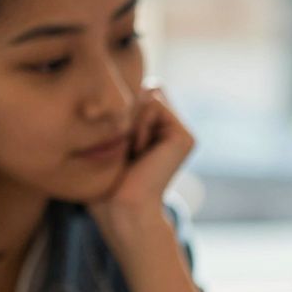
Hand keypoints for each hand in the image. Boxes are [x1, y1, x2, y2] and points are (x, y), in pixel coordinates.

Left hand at [87, 85, 194, 255]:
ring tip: (131, 150)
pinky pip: (154, 103)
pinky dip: (139, 123)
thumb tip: (123, 82)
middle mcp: (172, 130)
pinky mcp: (185, 136)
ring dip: (130, 118)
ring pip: (148, 93)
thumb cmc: (105, 181)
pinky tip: (140, 150)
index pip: (134, 94)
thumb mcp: (105, 138)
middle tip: (123, 148)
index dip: (117, 109)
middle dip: (125, 111)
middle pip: (143, 90)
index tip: (112, 144)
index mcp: (156, 131)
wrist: (122, 208)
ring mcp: (181, 133)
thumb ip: (117, 109)